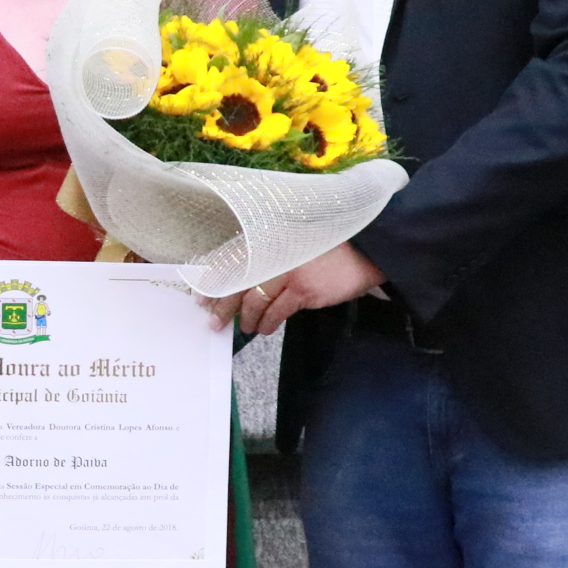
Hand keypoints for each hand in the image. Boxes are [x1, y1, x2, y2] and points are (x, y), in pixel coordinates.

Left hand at [205, 242, 386, 337]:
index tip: (202, 299)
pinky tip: (265, 329)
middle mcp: (273, 251)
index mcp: (268, 238)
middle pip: (235, 282)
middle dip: (222, 305)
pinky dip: (267, 323)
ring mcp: (288, 270)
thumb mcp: (294, 243)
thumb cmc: (329, 247)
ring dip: (246, 319)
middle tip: (214, 322)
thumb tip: (241, 284)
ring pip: (253, 300)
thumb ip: (269, 256)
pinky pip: (276, 312)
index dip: (213, 282)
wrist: (366, 249)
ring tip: (245, 327)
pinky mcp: (303, 289)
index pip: (230, 260)